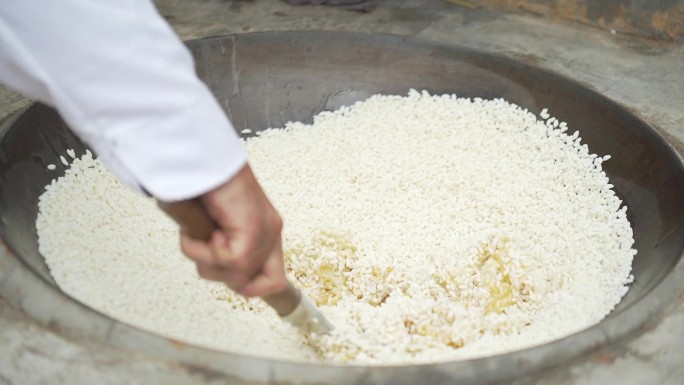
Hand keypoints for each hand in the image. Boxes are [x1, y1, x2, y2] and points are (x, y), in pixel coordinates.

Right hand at [179, 164, 286, 296]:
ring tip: (201, 230)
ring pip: (232, 276)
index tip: (224, 276)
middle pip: (248, 284)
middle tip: (204, 244)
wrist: (204, 159)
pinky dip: (199, 248)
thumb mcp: (215, 219)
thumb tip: (210, 265)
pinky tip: (200, 227)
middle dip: (215, 270)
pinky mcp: (250, 237)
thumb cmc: (204, 181)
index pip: (274, 280)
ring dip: (204, 257)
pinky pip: (222, 261)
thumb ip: (220, 242)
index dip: (249, 288)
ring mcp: (264, 237)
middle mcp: (270, 235)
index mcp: (267, 229)